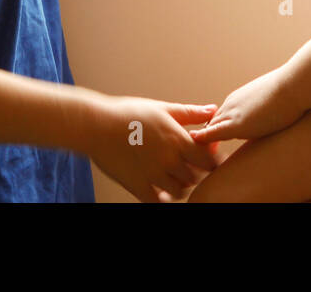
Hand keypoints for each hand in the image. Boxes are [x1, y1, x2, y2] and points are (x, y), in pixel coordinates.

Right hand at [85, 95, 221, 203]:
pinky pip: (157, 202)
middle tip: (189, 165)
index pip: (209, 160)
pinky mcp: (137, 186)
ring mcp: (154, 176)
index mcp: (178, 140)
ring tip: (173, 175)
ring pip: (180, 192)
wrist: (97, 125)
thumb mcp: (163, 109)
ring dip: (180, 185)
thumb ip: (190, 113)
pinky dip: (161, 199)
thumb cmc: (129, 113)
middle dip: (196, 172)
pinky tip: (159, 190)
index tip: (205, 155)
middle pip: (197, 178)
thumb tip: (213, 110)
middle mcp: (169, 160)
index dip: (211, 159)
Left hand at [188, 67, 303, 143]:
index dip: (217, 129)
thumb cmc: (291, 91)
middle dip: (206, 136)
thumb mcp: (273, 98)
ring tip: (199, 155)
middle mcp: (230, 104)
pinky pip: (212, 135)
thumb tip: (272, 113)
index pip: (222, 116)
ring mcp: (231, 114)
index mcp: (238, 99)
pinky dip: (203, 141)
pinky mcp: (236, 125)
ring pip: (209, 129)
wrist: (293, 86)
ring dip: (204, 141)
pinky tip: (196, 148)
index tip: (215, 140)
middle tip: (201, 151)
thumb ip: (265, 108)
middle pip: (211, 123)